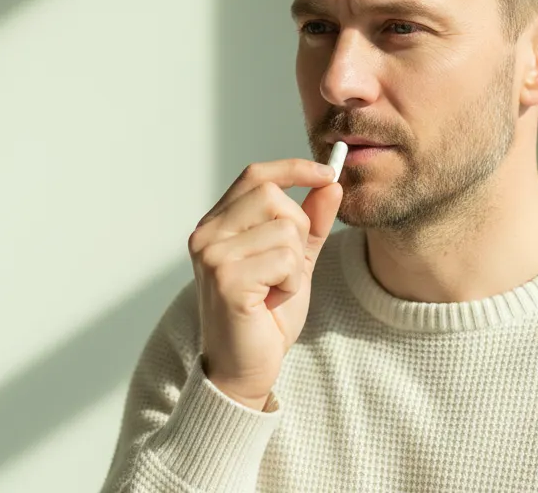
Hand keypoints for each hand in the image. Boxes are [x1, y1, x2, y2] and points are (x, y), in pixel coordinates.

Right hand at [187, 158, 342, 409]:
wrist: (245, 370)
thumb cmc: (264, 315)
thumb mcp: (295, 261)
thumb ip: (311, 222)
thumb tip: (330, 183)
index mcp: (217, 223)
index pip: (255, 175)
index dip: (293, 168)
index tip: (327, 172)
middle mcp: (206, 233)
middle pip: (271, 195)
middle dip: (298, 228)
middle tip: (289, 266)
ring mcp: (212, 255)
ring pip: (284, 229)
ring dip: (296, 264)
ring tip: (276, 288)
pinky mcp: (226, 279)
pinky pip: (285, 260)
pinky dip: (292, 283)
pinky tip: (273, 302)